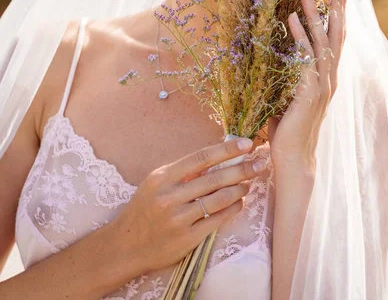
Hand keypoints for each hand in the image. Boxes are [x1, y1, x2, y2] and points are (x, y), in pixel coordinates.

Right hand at [110, 137, 265, 272]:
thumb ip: (184, 170)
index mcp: (163, 177)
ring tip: (249, 183)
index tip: (247, 143)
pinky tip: (240, 202)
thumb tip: (218, 154)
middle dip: (243, 169)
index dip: (227, 149)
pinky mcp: (187, 238)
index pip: (201, 158)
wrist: (126, 244)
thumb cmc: (146, 207)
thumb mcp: (157, 182)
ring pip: (219, 199)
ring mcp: (179, 219)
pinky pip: (217, 220)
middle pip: (215, 178)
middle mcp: (170, 196)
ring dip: (240, 189)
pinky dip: (233, 208)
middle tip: (261, 163)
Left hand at [268, 0, 346, 169]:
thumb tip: (274, 55)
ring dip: (315, 14)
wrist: (293, 159)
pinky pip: (304, 58)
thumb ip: (289, 74)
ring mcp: (322, 84)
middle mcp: (330, 77)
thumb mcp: (289, 95)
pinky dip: (299, 37)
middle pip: (337, 34)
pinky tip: (293, 19)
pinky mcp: (309, 92)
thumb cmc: (288, 129)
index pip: (336, 39)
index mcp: (327, 77)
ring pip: (321, 41)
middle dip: (338, 6)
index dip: (339, 14)